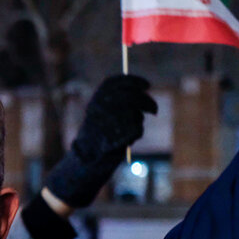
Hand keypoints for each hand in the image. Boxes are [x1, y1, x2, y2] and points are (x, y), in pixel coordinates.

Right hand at [45, 74, 157, 207]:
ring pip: (137, 114)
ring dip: (138, 120)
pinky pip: (137, 128)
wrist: (84, 158)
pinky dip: (135, 134)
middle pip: (133, 96)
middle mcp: (103, 105)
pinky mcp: (121, 132)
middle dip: (147, 102)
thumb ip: (116, 99)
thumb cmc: (95, 134)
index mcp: (96, 97)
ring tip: (128, 129)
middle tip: (154, 109)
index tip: (146, 85)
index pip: (119, 81)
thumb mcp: (100, 112)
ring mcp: (112, 118)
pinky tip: (125, 140)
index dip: (134, 81)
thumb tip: (140, 90)